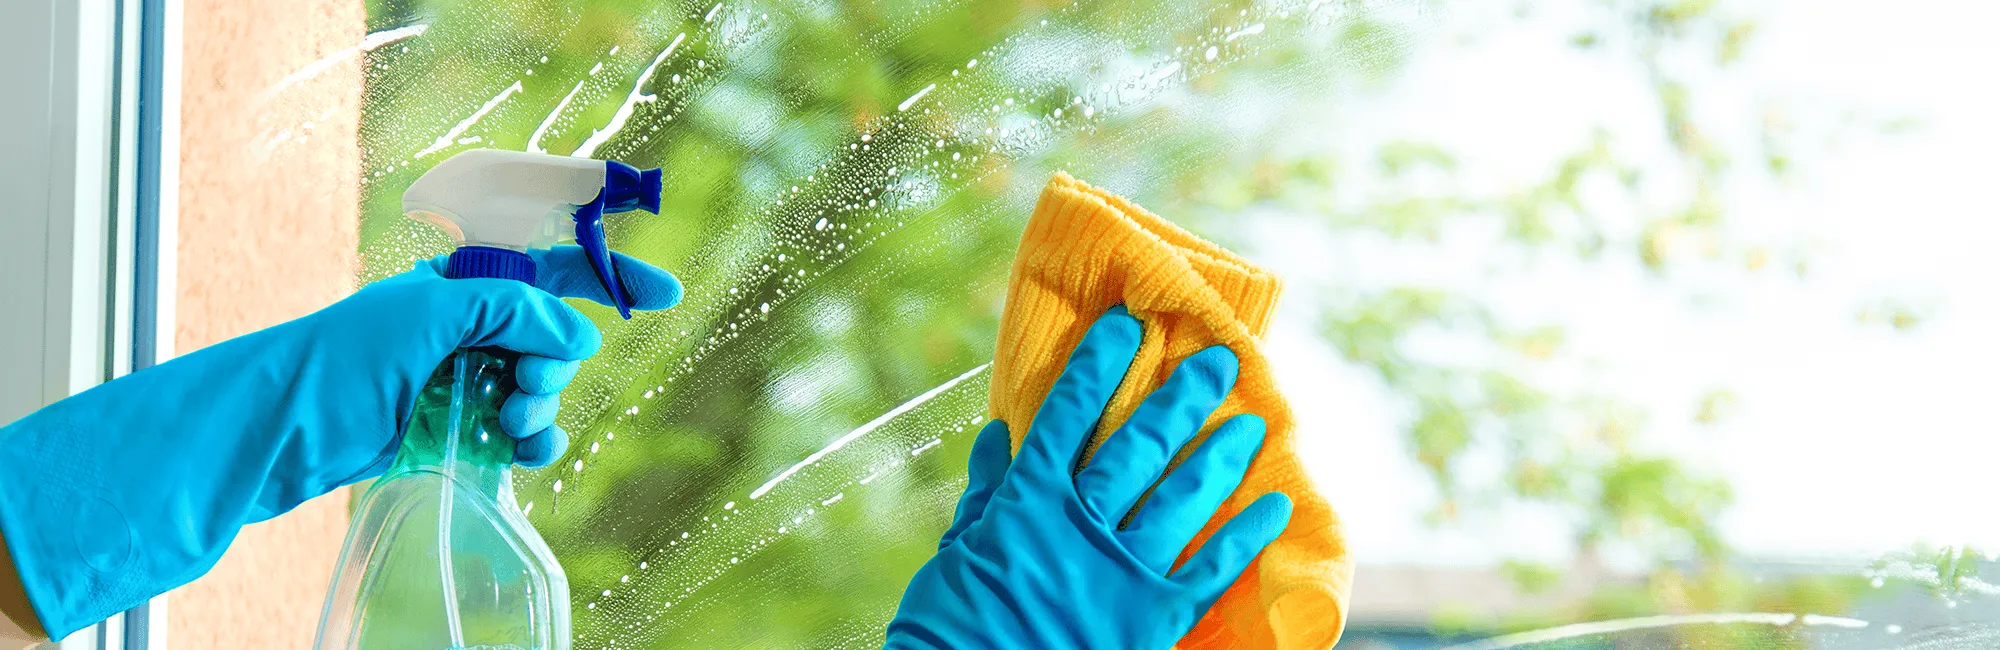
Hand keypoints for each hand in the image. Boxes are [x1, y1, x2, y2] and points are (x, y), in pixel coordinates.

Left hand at [0, 245, 678, 637]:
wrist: (282, 427)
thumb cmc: (343, 356)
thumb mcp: (433, 312)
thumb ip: (515, 311)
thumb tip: (580, 334)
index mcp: (463, 284)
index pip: (551, 269)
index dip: (608, 276)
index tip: (664, 294)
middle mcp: (469, 328)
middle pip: (556, 338)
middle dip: (557, 363)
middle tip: (527, 386)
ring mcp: (463, 380)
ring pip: (542, 390)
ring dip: (540, 407)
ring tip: (509, 424)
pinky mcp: (455, 430)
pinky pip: (519, 435)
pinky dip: (529, 444)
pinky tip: (518, 452)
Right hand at [883, 306, 1291, 649]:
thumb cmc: (951, 625)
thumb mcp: (956, 555)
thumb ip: (984, 496)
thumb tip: (997, 436)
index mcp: (1026, 502)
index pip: (1066, 416)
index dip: (1098, 366)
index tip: (1127, 325)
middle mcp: (1080, 525)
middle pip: (1138, 446)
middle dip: (1180, 398)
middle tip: (1219, 361)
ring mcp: (1120, 570)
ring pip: (1180, 497)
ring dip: (1219, 456)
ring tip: (1252, 423)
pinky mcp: (1152, 617)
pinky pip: (1208, 569)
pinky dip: (1244, 536)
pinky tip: (1274, 506)